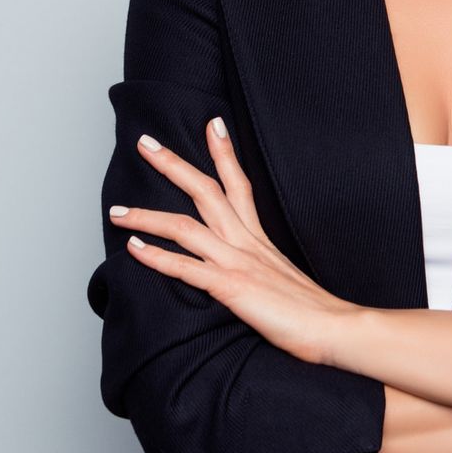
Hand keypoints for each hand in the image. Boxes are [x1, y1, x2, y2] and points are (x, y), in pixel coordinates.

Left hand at [109, 117, 361, 366]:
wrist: (335, 327)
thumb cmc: (312, 310)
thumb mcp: (283, 278)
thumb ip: (262, 267)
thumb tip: (247, 269)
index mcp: (259, 238)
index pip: (239, 184)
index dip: (224, 153)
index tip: (212, 125)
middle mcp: (246, 242)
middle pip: (205, 190)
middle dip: (172, 164)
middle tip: (145, 143)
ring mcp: (238, 262)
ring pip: (184, 226)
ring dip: (146, 215)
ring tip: (116, 210)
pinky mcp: (232, 287)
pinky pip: (186, 267)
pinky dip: (156, 257)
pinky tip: (133, 249)